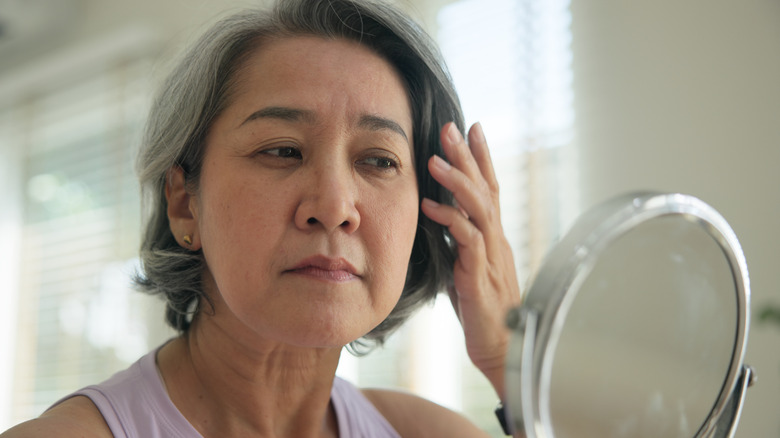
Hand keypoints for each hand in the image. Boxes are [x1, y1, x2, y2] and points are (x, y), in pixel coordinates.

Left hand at [421, 122, 522, 400]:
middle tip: (452, 126)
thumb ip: (460, 243)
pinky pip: (467, 240)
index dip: (482, 158)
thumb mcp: (469, 269)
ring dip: (457, 180)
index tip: (471, 128)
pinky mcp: (480, 275)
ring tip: (434, 158)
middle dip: (468, 155)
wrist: (504, 349)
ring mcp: (491, 256)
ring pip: (480, 207)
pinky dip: (449, 219)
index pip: (491, 188)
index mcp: (494, 237)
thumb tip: (442, 220)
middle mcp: (497, 240)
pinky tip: (430, 206)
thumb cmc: (484, 311)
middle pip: (486, 188)